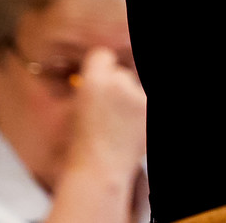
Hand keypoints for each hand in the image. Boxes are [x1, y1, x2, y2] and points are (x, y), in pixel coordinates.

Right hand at [62, 47, 147, 182]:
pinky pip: (144, 99)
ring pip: (136, 85)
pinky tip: (131, 126)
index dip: (99, 68)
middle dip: (117, 86)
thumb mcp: (75, 107)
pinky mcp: (150, 107)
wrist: (100, 169)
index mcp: (94, 82)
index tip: (99, 78)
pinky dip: (141, 109)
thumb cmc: (83, 142)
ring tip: (120, 121)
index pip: (102, 55)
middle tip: (109, 110)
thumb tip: (103, 65)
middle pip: (121, 72)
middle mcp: (119, 84)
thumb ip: (90, 83)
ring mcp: (139, 96)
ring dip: (131, 97)